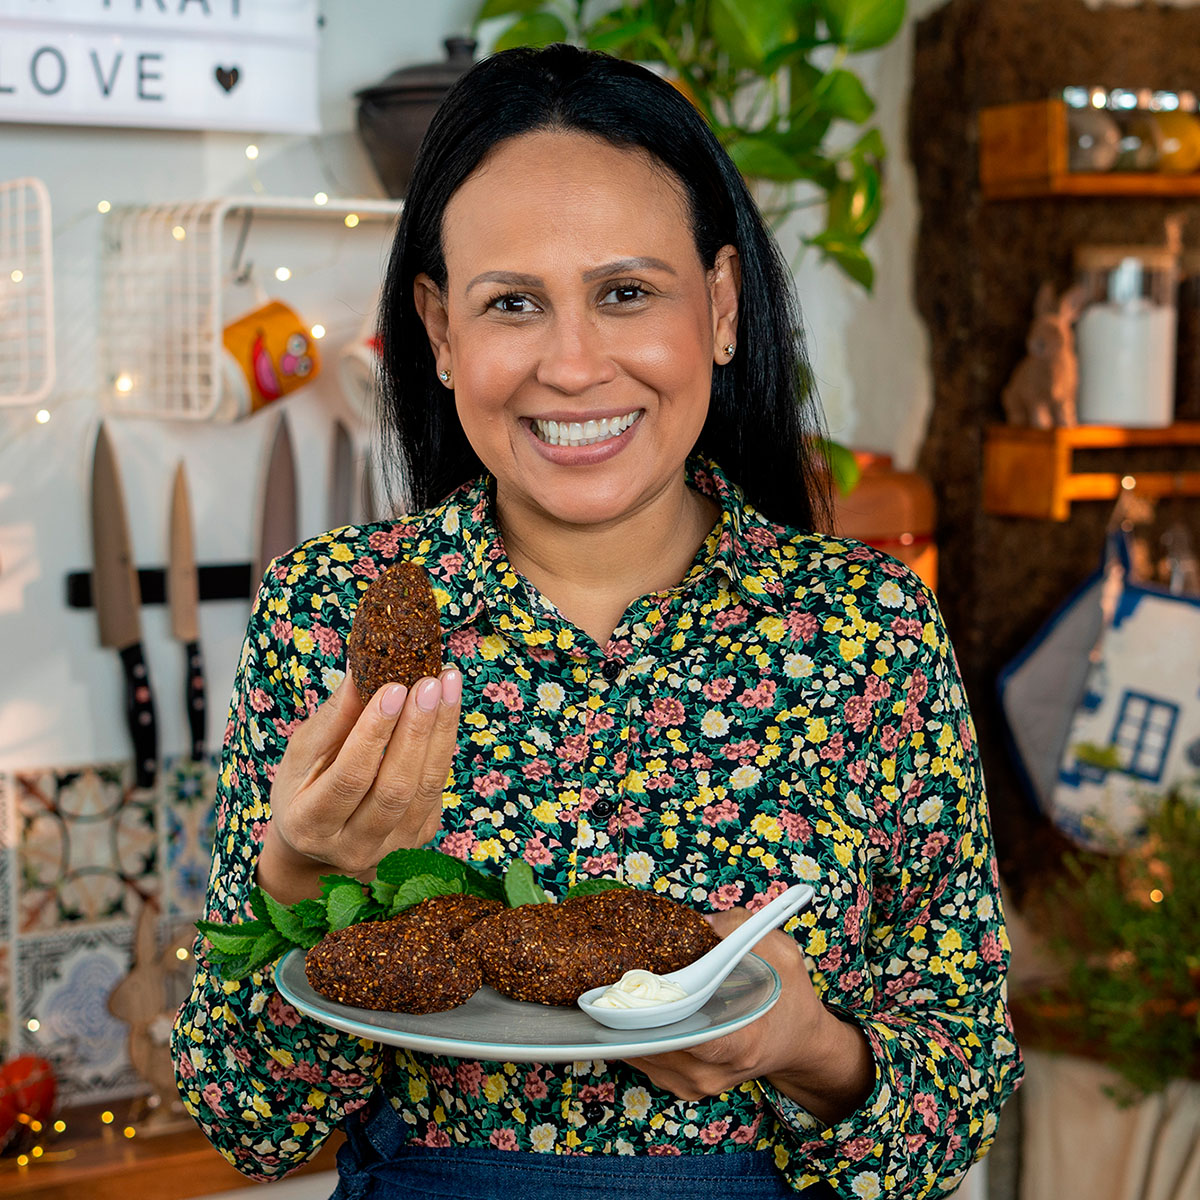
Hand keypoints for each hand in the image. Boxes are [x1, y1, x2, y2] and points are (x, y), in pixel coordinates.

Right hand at [256, 669, 461, 903]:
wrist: (320, 844)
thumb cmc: (305, 788)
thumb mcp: (305, 753)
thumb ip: (337, 716)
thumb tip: (364, 667)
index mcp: (310, 824)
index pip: (350, 778)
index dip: (374, 733)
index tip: (393, 687)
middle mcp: (353, 847)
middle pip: (394, 788)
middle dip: (416, 730)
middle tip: (429, 682)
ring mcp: (391, 849)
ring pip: (425, 789)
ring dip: (441, 732)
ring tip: (448, 684)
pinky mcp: (419, 840)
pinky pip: (437, 789)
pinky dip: (444, 745)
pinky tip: (448, 708)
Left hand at [622, 908, 873, 1124]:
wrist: (799, 1046)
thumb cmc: (790, 1001)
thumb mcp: (781, 955)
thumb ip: (742, 931)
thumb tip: (700, 923)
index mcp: (741, 1044)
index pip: (691, 1037)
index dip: (659, 1011)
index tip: (640, 986)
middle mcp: (714, 1072)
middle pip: (655, 1043)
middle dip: (633, 1010)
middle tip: (620, 977)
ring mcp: (695, 1085)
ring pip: (641, 1054)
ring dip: (629, 1022)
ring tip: (625, 989)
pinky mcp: (681, 1087)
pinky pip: (644, 1059)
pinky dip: (637, 1033)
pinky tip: (639, 1008)